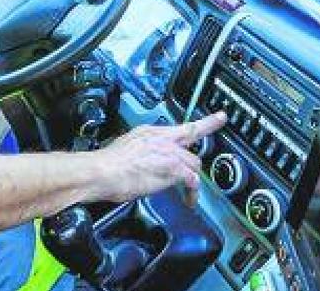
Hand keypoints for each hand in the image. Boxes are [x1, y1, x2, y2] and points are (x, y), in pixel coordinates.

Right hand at [93, 112, 225, 205]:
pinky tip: (189, 200)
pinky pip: (192, 180)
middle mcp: (161, 138)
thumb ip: (142, 151)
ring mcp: (168, 151)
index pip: (181, 126)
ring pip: (194, 163)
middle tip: (207, 161)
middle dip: (197, 158)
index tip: (219, 117)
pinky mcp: (172, 168)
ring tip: (187, 193)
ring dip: (192, 179)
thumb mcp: (126, 148)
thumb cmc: (106, 165)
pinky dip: (192, 193)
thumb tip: (146, 161)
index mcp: (149, 132)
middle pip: (193, 144)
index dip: (205, 122)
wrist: (100, 172)